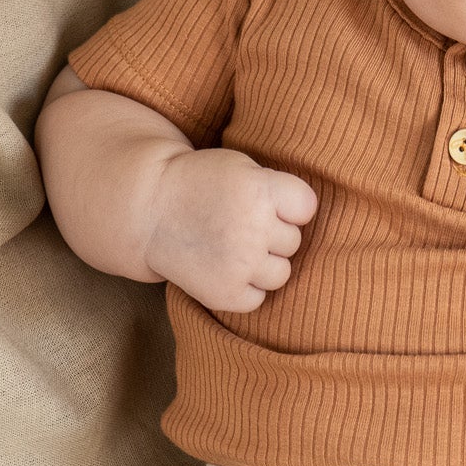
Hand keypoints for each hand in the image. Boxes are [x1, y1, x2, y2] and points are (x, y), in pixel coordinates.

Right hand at [143, 147, 319, 311]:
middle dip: (272, 234)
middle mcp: (253, 228)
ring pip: (281, 273)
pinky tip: (223, 268)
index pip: (307, 207)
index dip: (289, 207)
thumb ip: (278, 189)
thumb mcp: (242, 167)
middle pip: (293, 241)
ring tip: (233, 247)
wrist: (148, 209)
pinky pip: (258, 298)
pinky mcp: (225, 294)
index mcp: (261, 190)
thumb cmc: (202, 183)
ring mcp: (240, 264)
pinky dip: (244, 288)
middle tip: (238, 224)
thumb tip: (317, 223)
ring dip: (263, 264)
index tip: (265, 203)